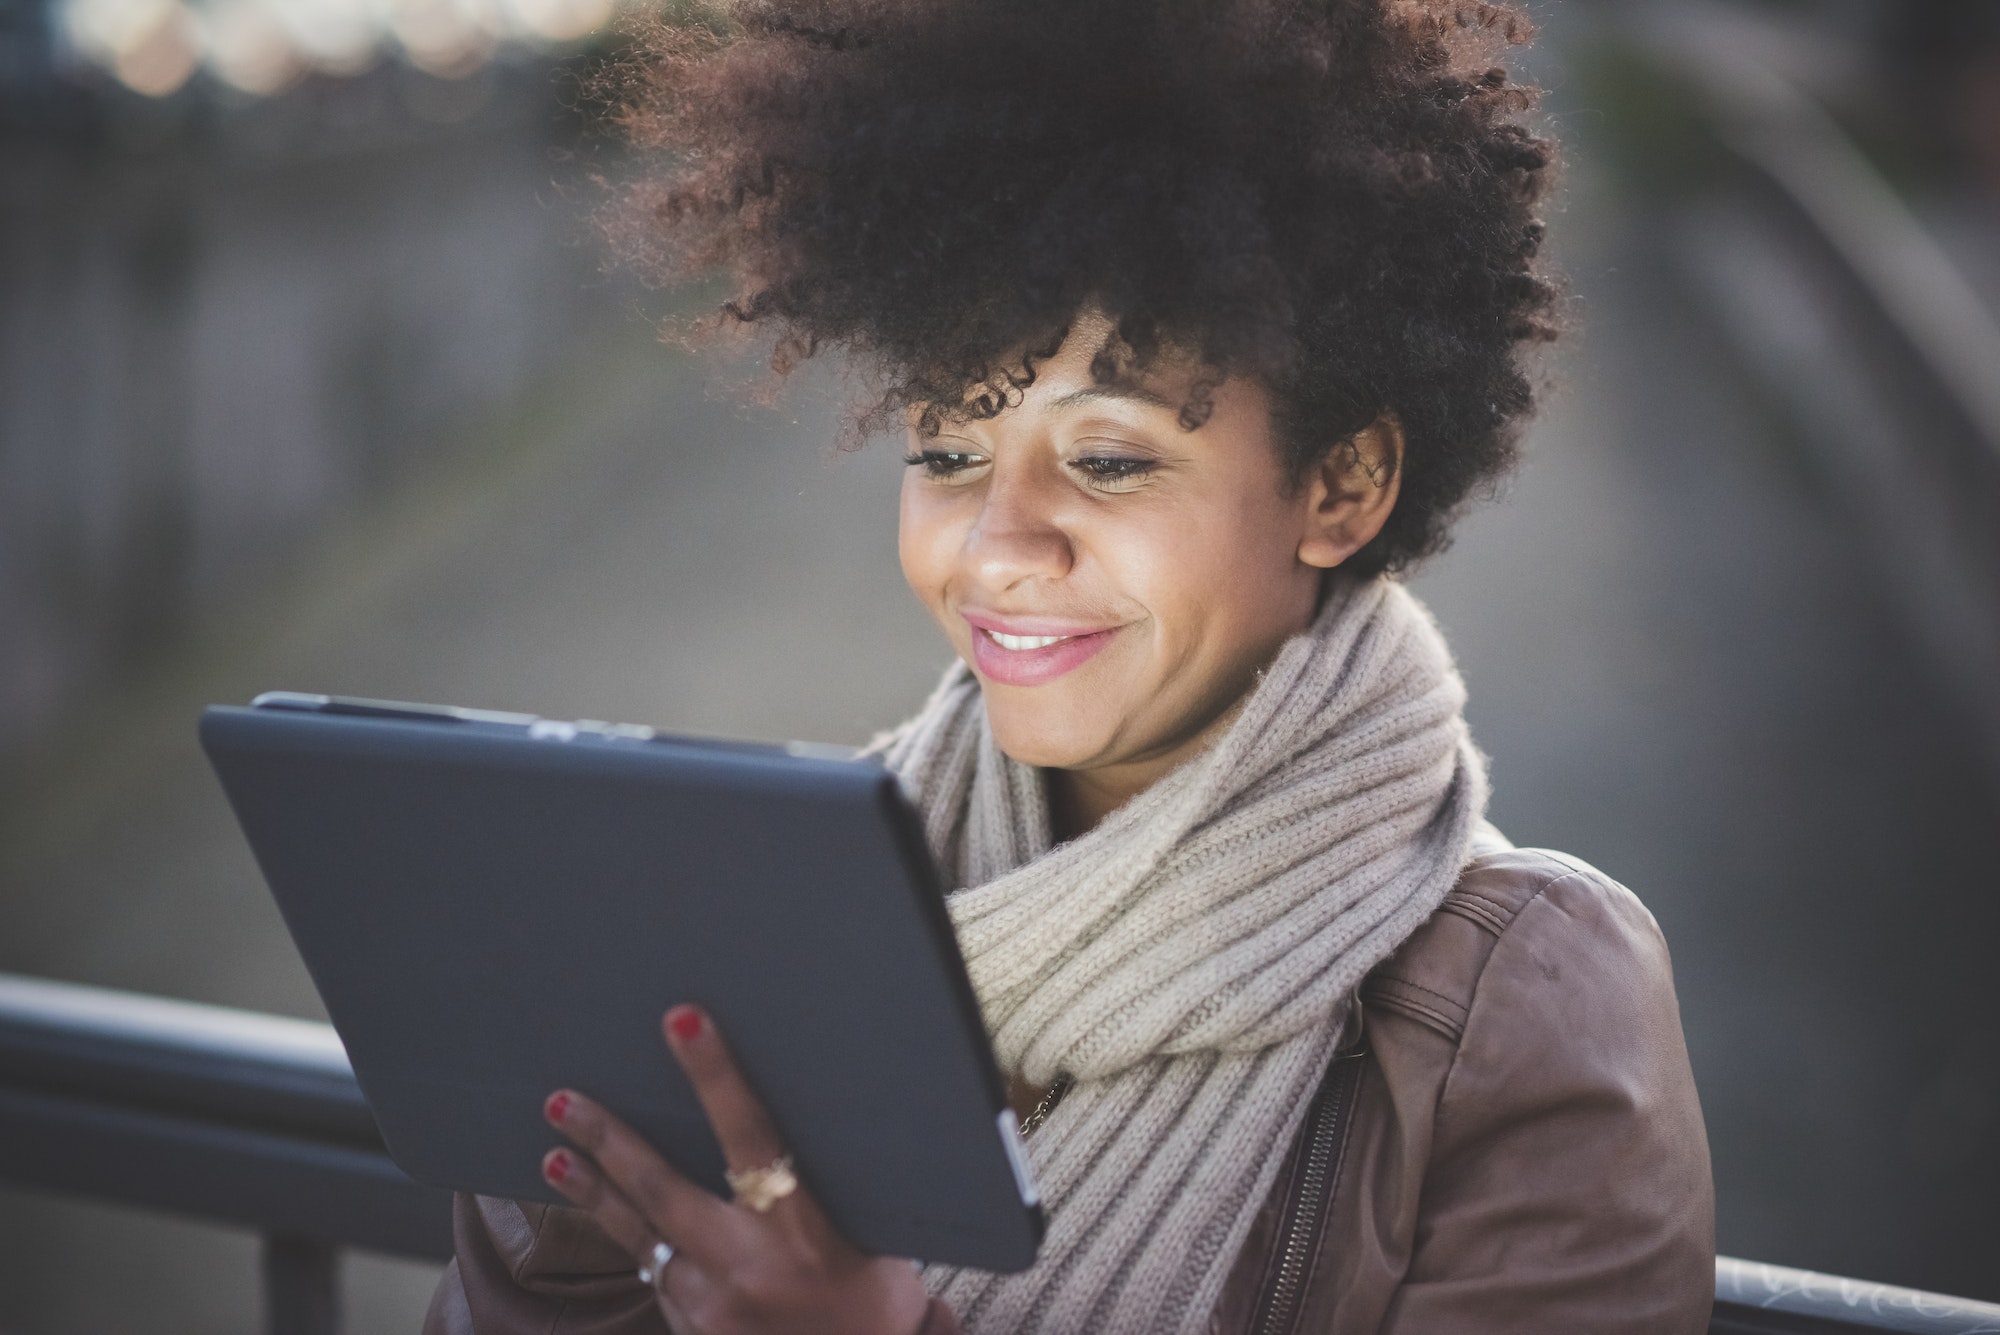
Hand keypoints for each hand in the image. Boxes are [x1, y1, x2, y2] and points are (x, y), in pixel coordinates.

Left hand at [541, 1005, 933, 1334]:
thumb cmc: (875, 1308)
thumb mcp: (875, 1245)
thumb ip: (828, 1194)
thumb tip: (786, 1126)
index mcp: (803, 1233)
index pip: (752, 1138)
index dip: (716, 1076)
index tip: (682, 1021)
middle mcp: (745, 1267)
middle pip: (661, 1190)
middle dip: (608, 1141)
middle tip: (562, 1101)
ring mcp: (708, 1306)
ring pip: (639, 1236)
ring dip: (594, 1193)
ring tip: (553, 1157)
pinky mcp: (689, 1330)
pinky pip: (655, 1274)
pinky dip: (635, 1240)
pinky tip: (615, 1215)